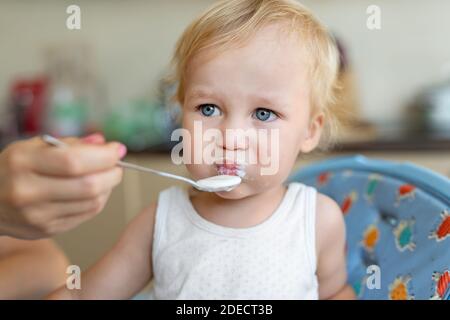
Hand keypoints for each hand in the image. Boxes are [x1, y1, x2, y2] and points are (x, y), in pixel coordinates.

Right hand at [0, 134, 125, 238]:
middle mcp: (28, 192)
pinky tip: (94, 191)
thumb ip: (71, 143)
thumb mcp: (34, 146)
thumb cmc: (15, 168)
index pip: (74, 161)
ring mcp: (37, 216)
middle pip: (88, 186)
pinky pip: (86, 215)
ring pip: (92, 203)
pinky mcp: (46, 230)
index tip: (117, 149)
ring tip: (106, 176)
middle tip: (117, 165)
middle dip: (112, 173)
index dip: (103, 156)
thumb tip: (103, 143)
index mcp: (23, 163)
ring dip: (108, 188)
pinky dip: (98, 201)